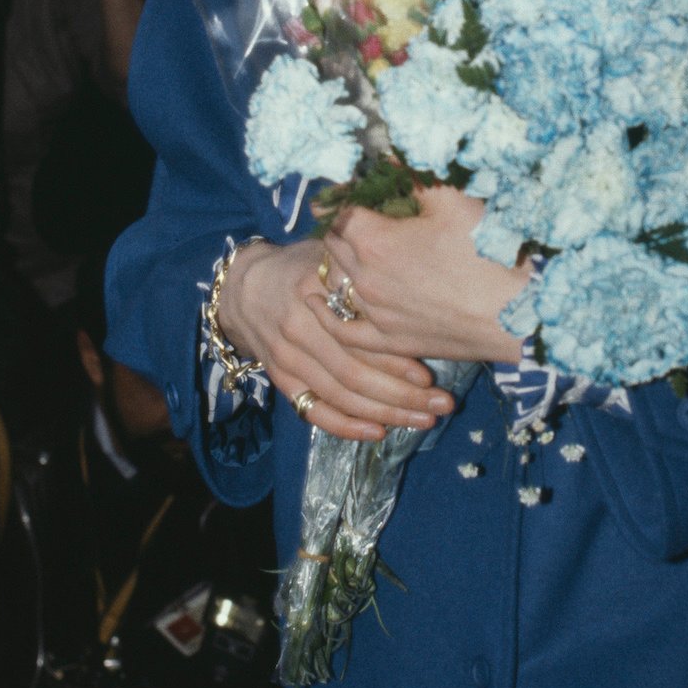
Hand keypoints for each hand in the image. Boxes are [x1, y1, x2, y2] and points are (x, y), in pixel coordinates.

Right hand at [222, 240, 456, 442]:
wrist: (245, 289)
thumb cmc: (302, 268)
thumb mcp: (328, 255)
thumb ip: (361, 270)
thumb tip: (416, 280)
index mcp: (316, 293)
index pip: (359, 336)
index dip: (395, 359)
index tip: (429, 374)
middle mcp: (300, 330)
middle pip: (354, 372)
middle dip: (402, 395)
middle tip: (442, 405)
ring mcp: (288, 359)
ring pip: (341, 395)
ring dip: (386, 413)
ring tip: (424, 420)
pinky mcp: (282, 380)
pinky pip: (314, 411)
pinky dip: (346, 426)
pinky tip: (378, 432)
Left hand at [322, 185, 527, 366]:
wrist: (521, 310)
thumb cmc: (489, 248)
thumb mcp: (451, 196)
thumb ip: (410, 171)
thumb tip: (385, 150)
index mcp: (372, 238)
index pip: (337, 209)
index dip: (342, 194)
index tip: (350, 187)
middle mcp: (364, 277)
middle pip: (332, 244)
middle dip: (339, 225)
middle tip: (354, 213)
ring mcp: (374, 313)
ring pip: (335, 282)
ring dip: (337, 263)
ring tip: (346, 249)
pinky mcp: (389, 341)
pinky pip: (344, 330)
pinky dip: (328, 313)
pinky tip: (320, 301)